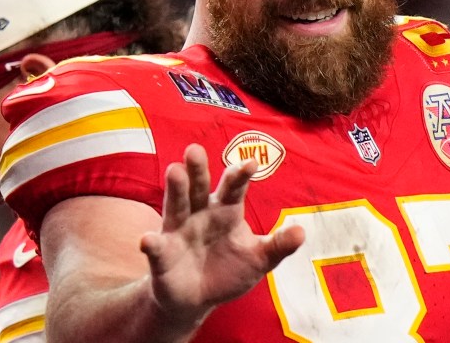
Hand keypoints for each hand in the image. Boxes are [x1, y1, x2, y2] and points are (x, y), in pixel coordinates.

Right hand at [140, 143, 304, 327]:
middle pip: (199, 187)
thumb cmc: (229, 270)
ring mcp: (179, 231)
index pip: (234, 188)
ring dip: (176, 189)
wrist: (198, 299)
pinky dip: (151, 244)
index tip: (251, 162)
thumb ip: (277, 245)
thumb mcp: (258, 259)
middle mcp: (200, 213)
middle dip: (198, 170)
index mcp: (226, 210)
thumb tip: (302, 232)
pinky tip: (147, 240)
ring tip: (174, 171)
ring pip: (176, 205)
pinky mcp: (162, 254)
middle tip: (196, 149)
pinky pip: (156, 248)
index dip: (240, 175)